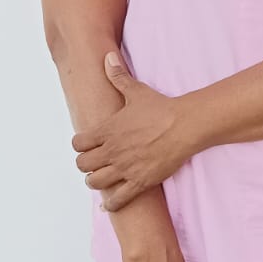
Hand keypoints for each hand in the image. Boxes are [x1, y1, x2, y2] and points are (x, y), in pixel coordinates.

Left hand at [73, 52, 196, 211]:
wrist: (185, 125)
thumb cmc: (161, 108)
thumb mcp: (136, 91)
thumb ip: (118, 76)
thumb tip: (108, 57)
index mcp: (107, 130)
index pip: (77, 144)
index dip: (79, 146)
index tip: (86, 146)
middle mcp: (112, 151)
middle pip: (82, 165)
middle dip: (85, 165)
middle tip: (94, 164)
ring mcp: (125, 168)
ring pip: (95, 182)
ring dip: (95, 182)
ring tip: (101, 179)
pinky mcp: (140, 181)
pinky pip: (118, 199)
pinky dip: (111, 204)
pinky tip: (109, 204)